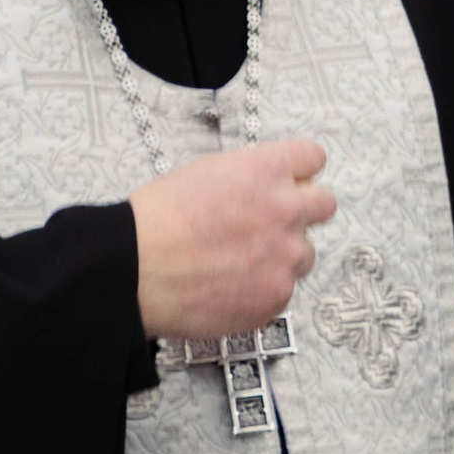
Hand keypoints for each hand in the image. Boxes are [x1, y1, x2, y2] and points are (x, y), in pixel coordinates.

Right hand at [129, 138, 336, 340]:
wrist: (129, 272)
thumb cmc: (153, 222)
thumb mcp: (204, 173)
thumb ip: (251, 176)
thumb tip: (271, 185)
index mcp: (267, 170)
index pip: (312, 158)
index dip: (297, 171)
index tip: (289, 182)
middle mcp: (287, 209)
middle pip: (325, 204)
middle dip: (302, 211)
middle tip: (271, 224)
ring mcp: (286, 256)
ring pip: (305, 252)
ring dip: (282, 254)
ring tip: (239, 262)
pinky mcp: (276, 296)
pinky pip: (283, 288)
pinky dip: (262, 289)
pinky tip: (229, 286)